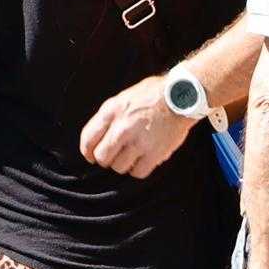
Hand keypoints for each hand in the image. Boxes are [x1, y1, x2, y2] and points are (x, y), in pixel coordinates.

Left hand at [79, 80, 193, 179]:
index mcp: (112, 111)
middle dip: (105, 159)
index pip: (88, 139)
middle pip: (102, 157)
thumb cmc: (151, 95)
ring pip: (118, 167)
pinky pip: (138, 172)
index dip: (87, 152)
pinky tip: (142, 160)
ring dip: (122, 165)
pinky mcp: (155, 153)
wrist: (181, 96)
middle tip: (113, 156)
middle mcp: (123, 127)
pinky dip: (137, 170)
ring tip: (130, 156)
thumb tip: (96, 139)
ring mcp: (139, 142)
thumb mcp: (122, 98)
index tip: (91, 156)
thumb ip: (108, 118)